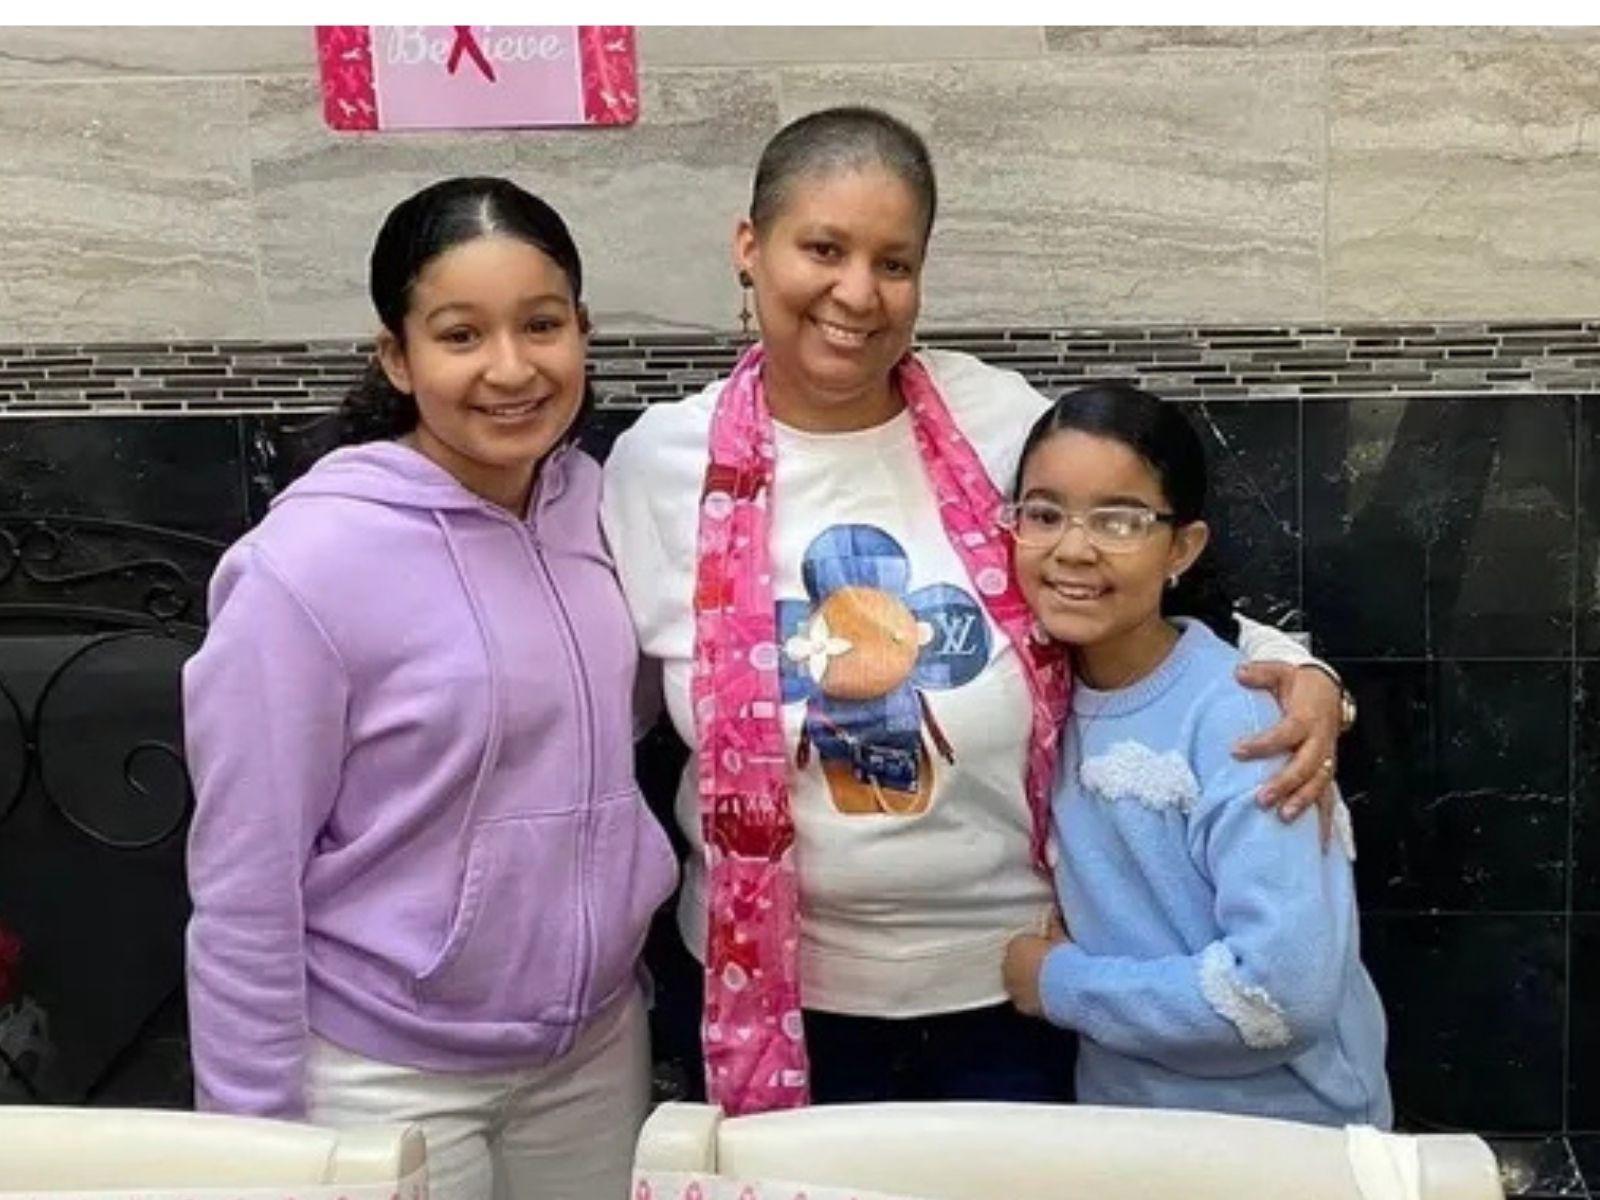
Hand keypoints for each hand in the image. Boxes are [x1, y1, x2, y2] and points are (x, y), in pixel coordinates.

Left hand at [1004, 929, 1064, 1017]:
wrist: (1066, 986)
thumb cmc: (1063, 958)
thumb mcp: (1061, 937)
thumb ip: (1055, 923)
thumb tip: (1055, 908)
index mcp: (1016, 945)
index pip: (1019, 945)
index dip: (1033, 950)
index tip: (1045, 954)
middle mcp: (1007, 964)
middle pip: (1014, 963)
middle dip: (1027, 965)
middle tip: (1046, 969)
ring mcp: (1011, 985)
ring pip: (1015, 982)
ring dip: (1026, 982)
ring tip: (1046, 985)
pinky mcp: (1019, 1004)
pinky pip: (1022, 1000)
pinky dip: (1031, 999)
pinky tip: (1045, 998)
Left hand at [1233, 662, 1341, 843]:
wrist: (1329, 691)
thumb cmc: (1300, 685)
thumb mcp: (1281, 672)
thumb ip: (1260, 673)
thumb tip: (1239, 673)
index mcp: (1307, 717)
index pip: (1286, 733)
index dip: (1264, 743)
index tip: (1237, 751)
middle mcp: (1319, 741)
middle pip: (1305, 765)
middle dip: (1285, 783)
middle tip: (1261, 799)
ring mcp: (1325, 759)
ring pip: (1319, 784)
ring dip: (1303, 802)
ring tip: (1284, 817)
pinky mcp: (1326, 771)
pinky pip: (1328, 797)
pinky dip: (1324, 821)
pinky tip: (1318, 844)